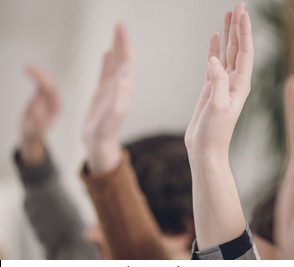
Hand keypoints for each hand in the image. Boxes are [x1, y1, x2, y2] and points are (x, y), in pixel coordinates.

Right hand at [21, 66, 59, 164]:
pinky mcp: (45, 96)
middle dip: (40, 74)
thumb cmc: (33, 132)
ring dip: (39, 72)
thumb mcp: (34, 128)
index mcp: (56, 107)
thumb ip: (37, 120)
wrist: (32, 134)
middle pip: (51, 83)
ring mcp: (51, 98)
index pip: (51, 90)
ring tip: (27, 66)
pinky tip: (28, 70)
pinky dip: (37, 75)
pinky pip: (43, 83)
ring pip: (48, 81)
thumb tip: (37, 108)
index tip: (32, 74)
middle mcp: (56, 101)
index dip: (42, 80)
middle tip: (28, 67)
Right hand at [83, 24, 132, 174]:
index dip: (125, 45)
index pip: (126, 63)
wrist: (98, 145)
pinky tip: (107, 53)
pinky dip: (107, 62)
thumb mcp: (112, 114)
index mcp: (123, 90)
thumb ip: (119, 93)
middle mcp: (119, 88)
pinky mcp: (102, 95)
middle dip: (122, 42)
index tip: (121, 28)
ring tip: (116, 34)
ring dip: (116, 49)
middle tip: (119, 24)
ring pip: (115, 65)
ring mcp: (111, 91)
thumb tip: (125, 70)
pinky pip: (105, 74)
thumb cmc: (104, 133)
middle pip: (122, 60)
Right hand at [185, 3, 253, 159]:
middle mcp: (235, 81)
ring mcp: (222, 84)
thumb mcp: (218, 107)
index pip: (245, 52)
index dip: (244, 31)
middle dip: (238, 26)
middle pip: (238, 47)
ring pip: (226, 53)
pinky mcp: (211, 88)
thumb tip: (214, 59)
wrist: (206, 149)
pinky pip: (214, 63)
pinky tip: (214, 39)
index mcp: (241, 84)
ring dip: (227, 34)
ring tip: (226, 15)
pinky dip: (214, 49)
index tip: (242, 12)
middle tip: (237, 5)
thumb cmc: (215, 133)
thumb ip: (217, 82)